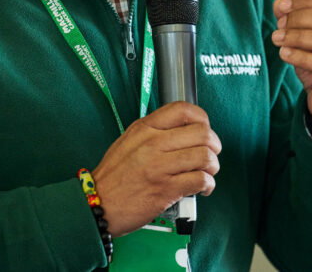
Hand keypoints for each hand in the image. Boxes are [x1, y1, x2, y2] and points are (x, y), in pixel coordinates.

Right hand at [91, 102, 221, 235]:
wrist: (98, 203)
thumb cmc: (114, 175)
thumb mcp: (128, 140)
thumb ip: (153, 131)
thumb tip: (183, 129)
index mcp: (145, 128)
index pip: (183, 110)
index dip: (202, 118)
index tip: (205, 129)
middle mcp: (153, 143)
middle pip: (202, 133)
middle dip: (214, 145)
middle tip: (211, 154)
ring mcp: (160, 166)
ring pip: (205, 156)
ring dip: (213, 166)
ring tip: (207, 173)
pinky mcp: (165, 190)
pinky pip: (200, 180)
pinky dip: (208, 185)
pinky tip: (202, 188)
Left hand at [272, 0, 311, 133]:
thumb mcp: (307, 40)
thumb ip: (295, 20)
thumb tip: (279, 4)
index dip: (305, 0)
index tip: (281, 5)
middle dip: (301, 18)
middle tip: (280, 25)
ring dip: (299, 36)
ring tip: (278, 38)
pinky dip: (301, 57)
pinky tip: (284, 54)